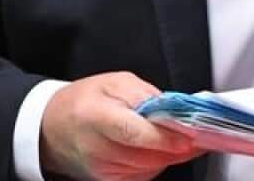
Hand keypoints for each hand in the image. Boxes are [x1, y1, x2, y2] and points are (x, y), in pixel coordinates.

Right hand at [39, 71, 201, 180]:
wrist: (53, 127)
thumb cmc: (84, 101)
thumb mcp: (114, 83)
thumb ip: (145, 95)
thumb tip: (174, 110)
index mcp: (96, 116)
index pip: (135, 133)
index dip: (166, 138)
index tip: (190, 136)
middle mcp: (97, 148)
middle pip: (147, 155)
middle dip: (177, 147)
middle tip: (200, 134)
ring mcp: (102, 169)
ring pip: (150, 168)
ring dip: (170, 155)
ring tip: (181, 137)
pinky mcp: (109, 180)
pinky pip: (144, 175)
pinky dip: (158, 162)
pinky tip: (160, 148)